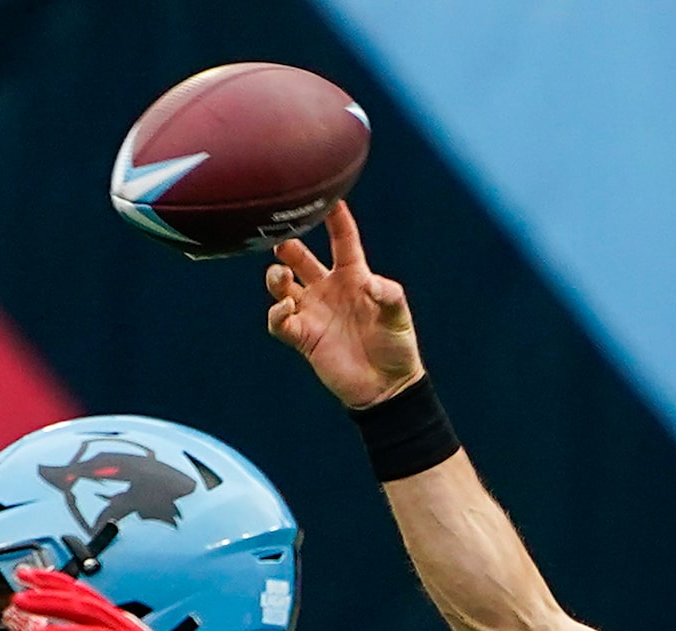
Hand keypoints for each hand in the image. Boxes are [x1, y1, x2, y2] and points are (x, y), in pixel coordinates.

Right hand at [264, 204, 422, 411]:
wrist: (385, 387)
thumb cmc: (396, 347)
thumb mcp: (399, 316)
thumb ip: (389, 295)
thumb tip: (370, 284)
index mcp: (354, 276)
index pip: (342, 240)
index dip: (334, 218)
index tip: (325, 198)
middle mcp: (329, 289)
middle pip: (301, 258)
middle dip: (287, 245)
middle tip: (280, 241)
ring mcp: (313, 312)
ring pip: (283, 286)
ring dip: (276, 277)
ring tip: (280, 276)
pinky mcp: (303, 337)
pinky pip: (280, 321)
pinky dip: (277, 313)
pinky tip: (286, 308)